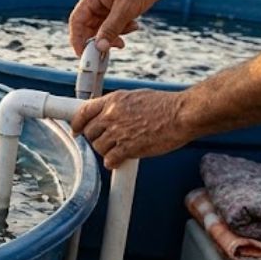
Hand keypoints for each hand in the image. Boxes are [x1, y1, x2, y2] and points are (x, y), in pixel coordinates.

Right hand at [68, 0, 169, 55]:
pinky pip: (111, 23)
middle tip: (111, 48)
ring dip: (114, 33)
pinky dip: (121, 28)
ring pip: (101, 27)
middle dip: (100, 38)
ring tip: (129, 29)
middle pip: (88, 26)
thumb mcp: (126, 9)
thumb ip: (111, 29)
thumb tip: (99, 47)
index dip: (77, 39)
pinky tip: (133, 24)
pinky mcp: (114, 6)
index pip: (77, 20)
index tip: (83, 55)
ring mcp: (104, 3)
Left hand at [71, 89, 191, 168]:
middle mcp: (112, 115)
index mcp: (114, 100)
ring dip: (106, 151)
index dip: (77, 123)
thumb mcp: (136, 97)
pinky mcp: (128, 148)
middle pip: (89, 132)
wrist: (184, 114)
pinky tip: (120, 159)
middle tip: (107, 142)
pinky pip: (109, 160)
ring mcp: (119, 132)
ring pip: (98, 147)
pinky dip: (113, 162)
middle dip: (96, 139)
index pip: (83, 112)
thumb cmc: (167, 106)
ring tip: (120, 149)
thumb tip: (108, 115)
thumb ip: (119, 106)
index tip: (76, 130)